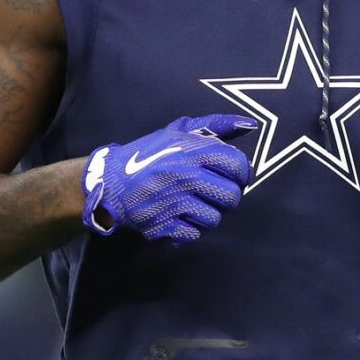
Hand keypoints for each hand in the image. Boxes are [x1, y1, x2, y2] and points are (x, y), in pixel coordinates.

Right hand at [82, 114, 255, 244]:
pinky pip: (194, 235)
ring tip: (191, 204)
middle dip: (227, 198)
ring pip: (215, 219)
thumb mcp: (178, 132)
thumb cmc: (149, 156)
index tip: (235, 177)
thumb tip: (250, 124)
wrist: (109, 182)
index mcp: (190, 151)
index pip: (238, 166)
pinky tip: (177, 218)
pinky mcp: (162, 226)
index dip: (243, 174)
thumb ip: (216, 126)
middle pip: (231, 198)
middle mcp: (183, 176)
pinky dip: (188, 230)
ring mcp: (173, 203)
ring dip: (207, 215)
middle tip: (213, 194)